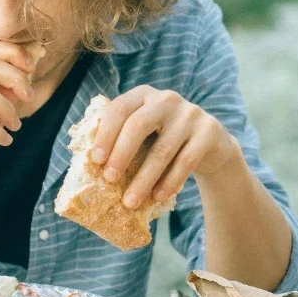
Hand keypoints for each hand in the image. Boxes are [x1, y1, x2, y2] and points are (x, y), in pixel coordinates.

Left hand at [90, 85, 241, 208]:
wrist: (209, 143)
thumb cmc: (164, 139)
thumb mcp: (145, 131)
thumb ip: (122, 137)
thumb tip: (88, 164)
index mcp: (143, 94)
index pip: (119, 109)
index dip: (105, 135)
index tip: (95, 161)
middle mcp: (167, 99)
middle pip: (138, 125)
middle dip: (121, 155)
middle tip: (110, 180)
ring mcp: (190, 114)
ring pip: (162, 150)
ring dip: (143, 179)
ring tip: (130, 202)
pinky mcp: (208, 132)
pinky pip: (185, 161)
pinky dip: (169, 182)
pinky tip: (157, 197)